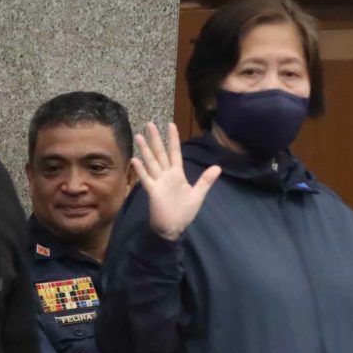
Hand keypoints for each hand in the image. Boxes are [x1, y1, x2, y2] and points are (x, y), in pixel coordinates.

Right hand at [134, 121, 221, 240]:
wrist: (174, 228)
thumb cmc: (184, 212)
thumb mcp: (198, 195)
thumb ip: (206, 180)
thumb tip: (218, 167)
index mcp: (177, 174)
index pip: (175, 152)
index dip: (173, 139)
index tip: (171, 125)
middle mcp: (166, 175)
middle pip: (160, 153)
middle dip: (155, 139)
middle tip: (150, 123)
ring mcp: (158, 182)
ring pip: (151, 163)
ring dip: (145, 150)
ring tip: (139, 136)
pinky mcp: (153, 192)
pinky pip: (146, 179)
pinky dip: (141, 170)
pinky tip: (135, 160)